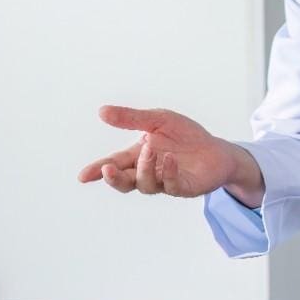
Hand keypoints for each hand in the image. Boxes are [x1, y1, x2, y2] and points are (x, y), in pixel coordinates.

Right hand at [78, 105, 265, 205]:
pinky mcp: (183, 187)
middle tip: (108, 169)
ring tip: (151, 150)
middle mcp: (149, 172)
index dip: (98, 170)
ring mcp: (165, 182)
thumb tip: (102, 111)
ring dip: (144, 168)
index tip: (83, 176)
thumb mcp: (158, 120)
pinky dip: (167, 172)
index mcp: (138, 155)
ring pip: (145, 184)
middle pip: (125, 182)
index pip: (114, 164)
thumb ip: (131, 118)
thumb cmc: (186, 136)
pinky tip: (169, 159)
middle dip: (114, 177)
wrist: (217, 150)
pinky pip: (171, 185)